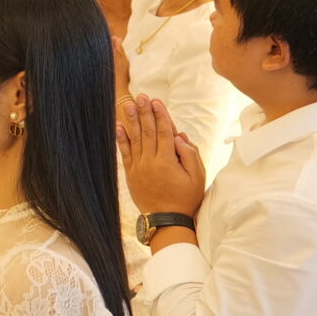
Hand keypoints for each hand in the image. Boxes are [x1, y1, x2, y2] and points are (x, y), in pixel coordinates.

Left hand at [119, 95, 206, 222]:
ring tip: (128, 105)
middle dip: (144, 112)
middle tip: (141, 96)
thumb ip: (190, 155)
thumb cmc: (186, 198)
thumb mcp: (197, 177)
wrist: (166, 220)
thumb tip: (179, 136)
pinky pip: (125, 153)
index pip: (163, 132)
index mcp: (167, 161)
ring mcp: (138, 168)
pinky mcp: (131, 174)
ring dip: (131, 121)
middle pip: (147, 131)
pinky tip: (118, 127)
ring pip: (135, 139)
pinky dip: (122, 140)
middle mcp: (150, 162)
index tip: (156, 101)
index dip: (160, 115)